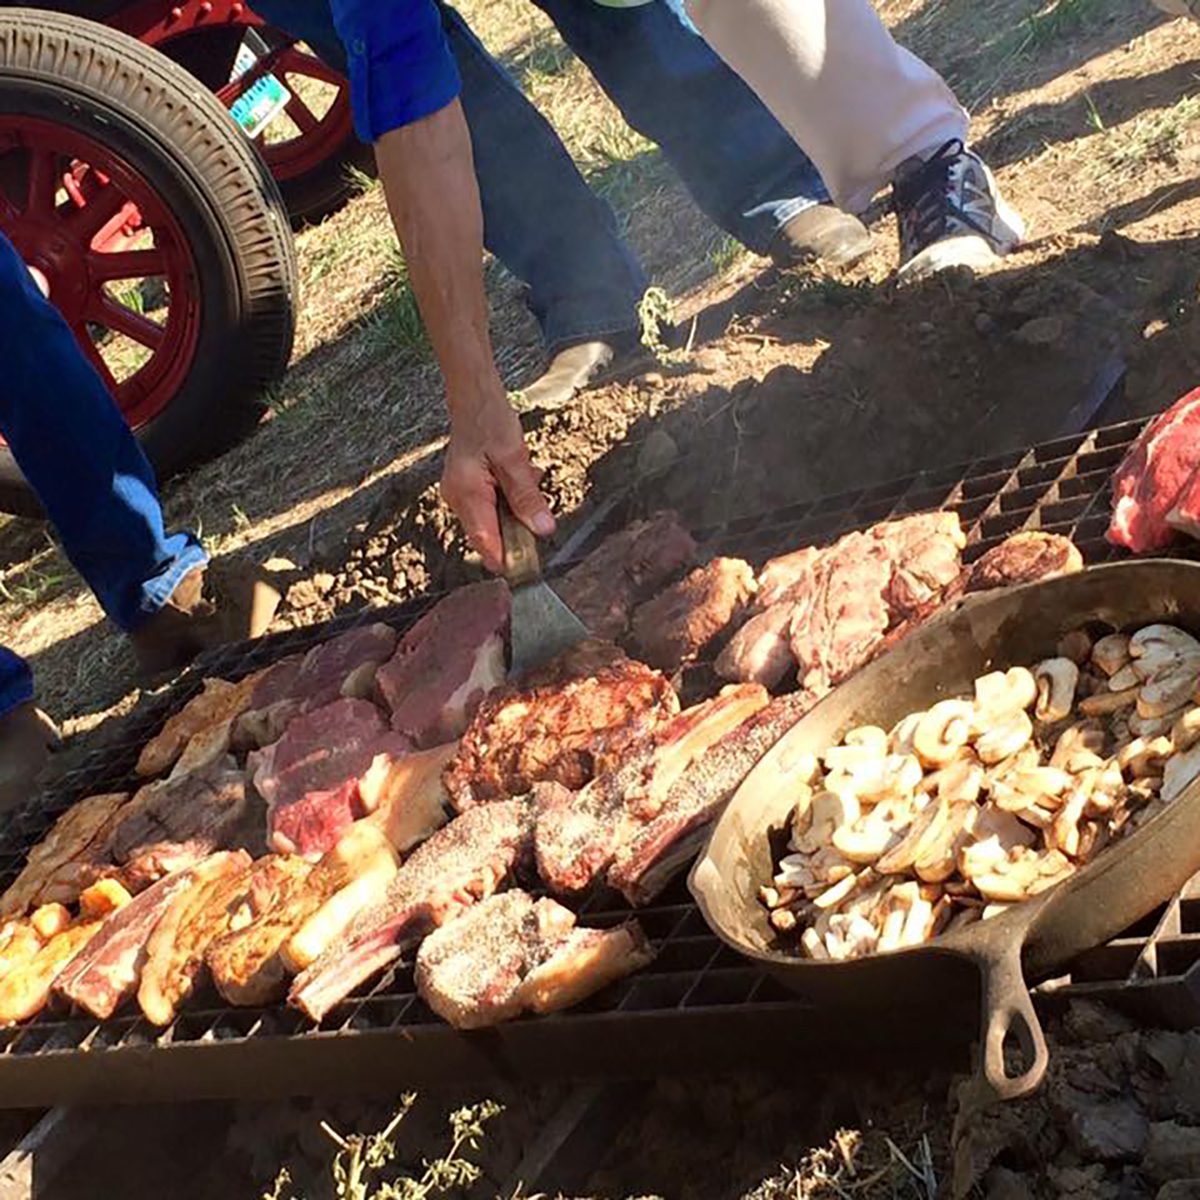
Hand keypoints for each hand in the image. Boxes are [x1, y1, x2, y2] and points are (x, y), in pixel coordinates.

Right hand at [441, 396, 554, 571]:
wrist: (473, 398)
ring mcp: (460, 496)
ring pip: (492, 522)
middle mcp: (457, 499)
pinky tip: (516, 476)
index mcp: (467, 493)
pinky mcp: (466, 491)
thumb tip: (542, 528)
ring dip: (514, 510)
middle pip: (489, 536)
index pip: (485, 541)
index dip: (506, 560)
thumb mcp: (515, 459)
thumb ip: (528, 497)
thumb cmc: (489, 420)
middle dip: (516, 528)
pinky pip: (490, 509)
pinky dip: (507, 500)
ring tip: (524, 475)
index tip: (527, 569)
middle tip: (535, 502)